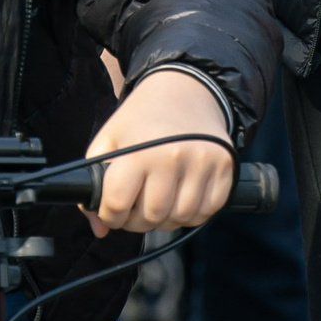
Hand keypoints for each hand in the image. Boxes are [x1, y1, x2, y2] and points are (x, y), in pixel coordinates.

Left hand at [83, 69, 234, 235]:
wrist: (185, 91)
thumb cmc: (142, 119)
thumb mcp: (109, 140)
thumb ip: (95, 184)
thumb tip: (99, 229)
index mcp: (139, 151)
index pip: (117, 204)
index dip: (109, 214)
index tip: (112, 209)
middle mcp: (173, 158)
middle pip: (151, 216)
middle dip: (137, 220)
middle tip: (136, 206)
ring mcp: (203, 165)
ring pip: (180, 219)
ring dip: (166, 218)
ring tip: (159, 201)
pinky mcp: (225, 169)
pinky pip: (206, 213)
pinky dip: (191, 213)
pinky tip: (181, 197)